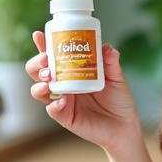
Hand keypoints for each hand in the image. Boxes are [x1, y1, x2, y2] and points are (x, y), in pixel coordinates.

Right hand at [25, 31, 141, 153]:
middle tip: (46, 60)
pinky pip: (52, 109)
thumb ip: (110, 62)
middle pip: (38, 71)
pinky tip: (63, 100)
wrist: (124, 125)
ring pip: (38, 90)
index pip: (52, 55)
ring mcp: (61, 100)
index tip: (39, 35)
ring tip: (49, 78)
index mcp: (71, 71)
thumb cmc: (119, 100)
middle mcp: (63, 84)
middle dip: (37, 63)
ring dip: (40, 83)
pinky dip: (54, 104)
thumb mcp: (116, 77)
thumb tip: (107, 47)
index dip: (43, 45)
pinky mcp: (65, 116)